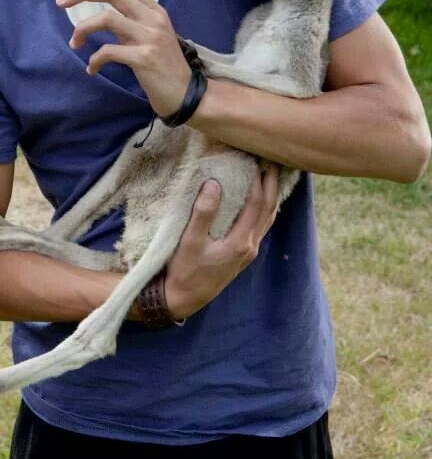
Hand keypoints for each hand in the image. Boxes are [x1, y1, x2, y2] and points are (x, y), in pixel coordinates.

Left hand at [55, 0, 191, 117]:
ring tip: (74, 42)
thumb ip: (132, 21)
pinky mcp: (144, 58)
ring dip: (82, 28)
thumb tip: (100, 13)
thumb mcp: (152, 35)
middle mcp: (153, 18)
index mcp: (155, 10)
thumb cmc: (165, 65)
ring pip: (107, 18)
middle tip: (61, 1)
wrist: (186, 93)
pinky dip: (95, 59)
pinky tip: (92, 69)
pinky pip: (109, 51)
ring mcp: (150, 37)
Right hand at [164, 165, 279, 319]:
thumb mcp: (190, 241)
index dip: (259, 180)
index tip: (258, 159)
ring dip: (271, 196)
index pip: (257, 204)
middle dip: (272, 184)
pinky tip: (260, 201)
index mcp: (240, 242)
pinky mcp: (243, 254)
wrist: (185, 299)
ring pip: (267, 219)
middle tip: (273, 160)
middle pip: (269, 209)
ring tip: (271, 176)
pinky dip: (264, 209)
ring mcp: (249, 252)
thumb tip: (214, 183)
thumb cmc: (184, 270)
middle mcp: (250, 246)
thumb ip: (203, 213)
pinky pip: (261, 226)